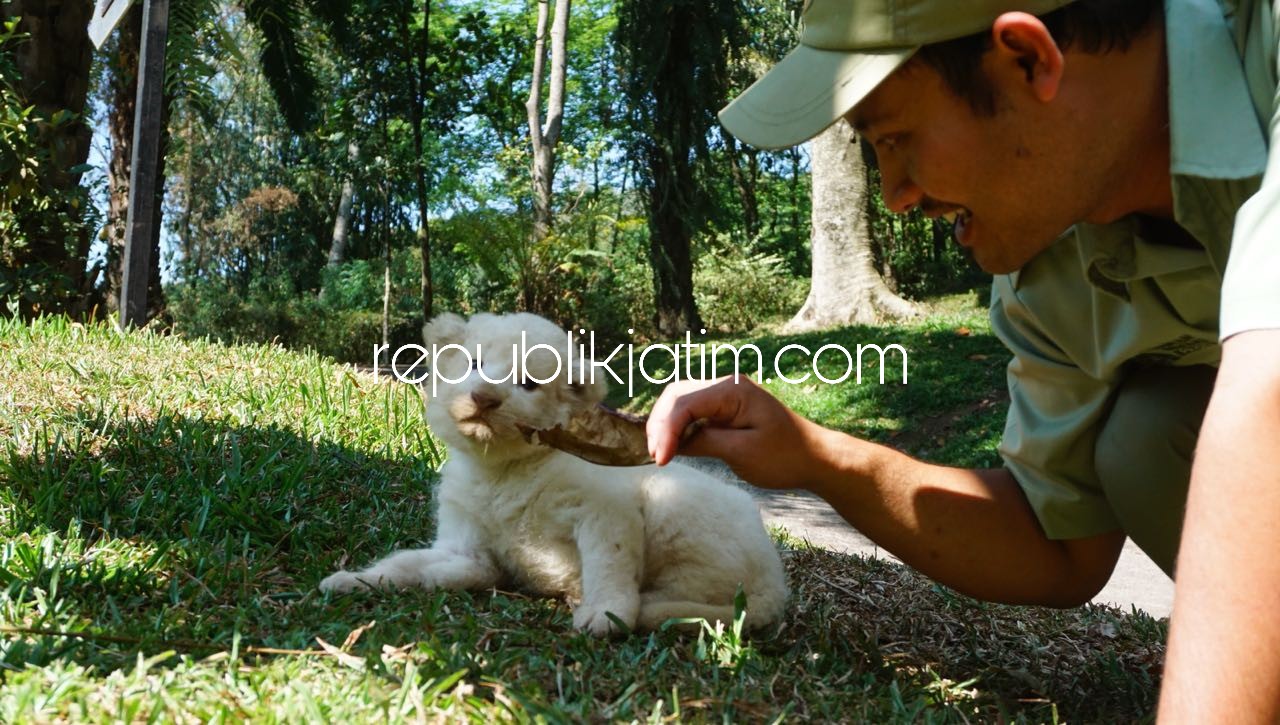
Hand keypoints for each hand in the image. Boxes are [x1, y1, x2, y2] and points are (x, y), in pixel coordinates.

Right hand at [645, 374, 824, 488]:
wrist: (814, 457)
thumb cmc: (785, 456)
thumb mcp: (742, 452)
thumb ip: (704, 442)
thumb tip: (673, 443)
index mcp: (732, 390)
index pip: (684, 404)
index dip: (666, 430)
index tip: (661, 459)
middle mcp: (726, 385)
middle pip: (676, 396)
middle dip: (660, 425)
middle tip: (656, 457)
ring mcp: (725, 395)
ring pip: (681, 402)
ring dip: (666, 426)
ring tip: (661, 454)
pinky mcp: (725, 408)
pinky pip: (693, 412)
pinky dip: (680, 428)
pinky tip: (675, 447)